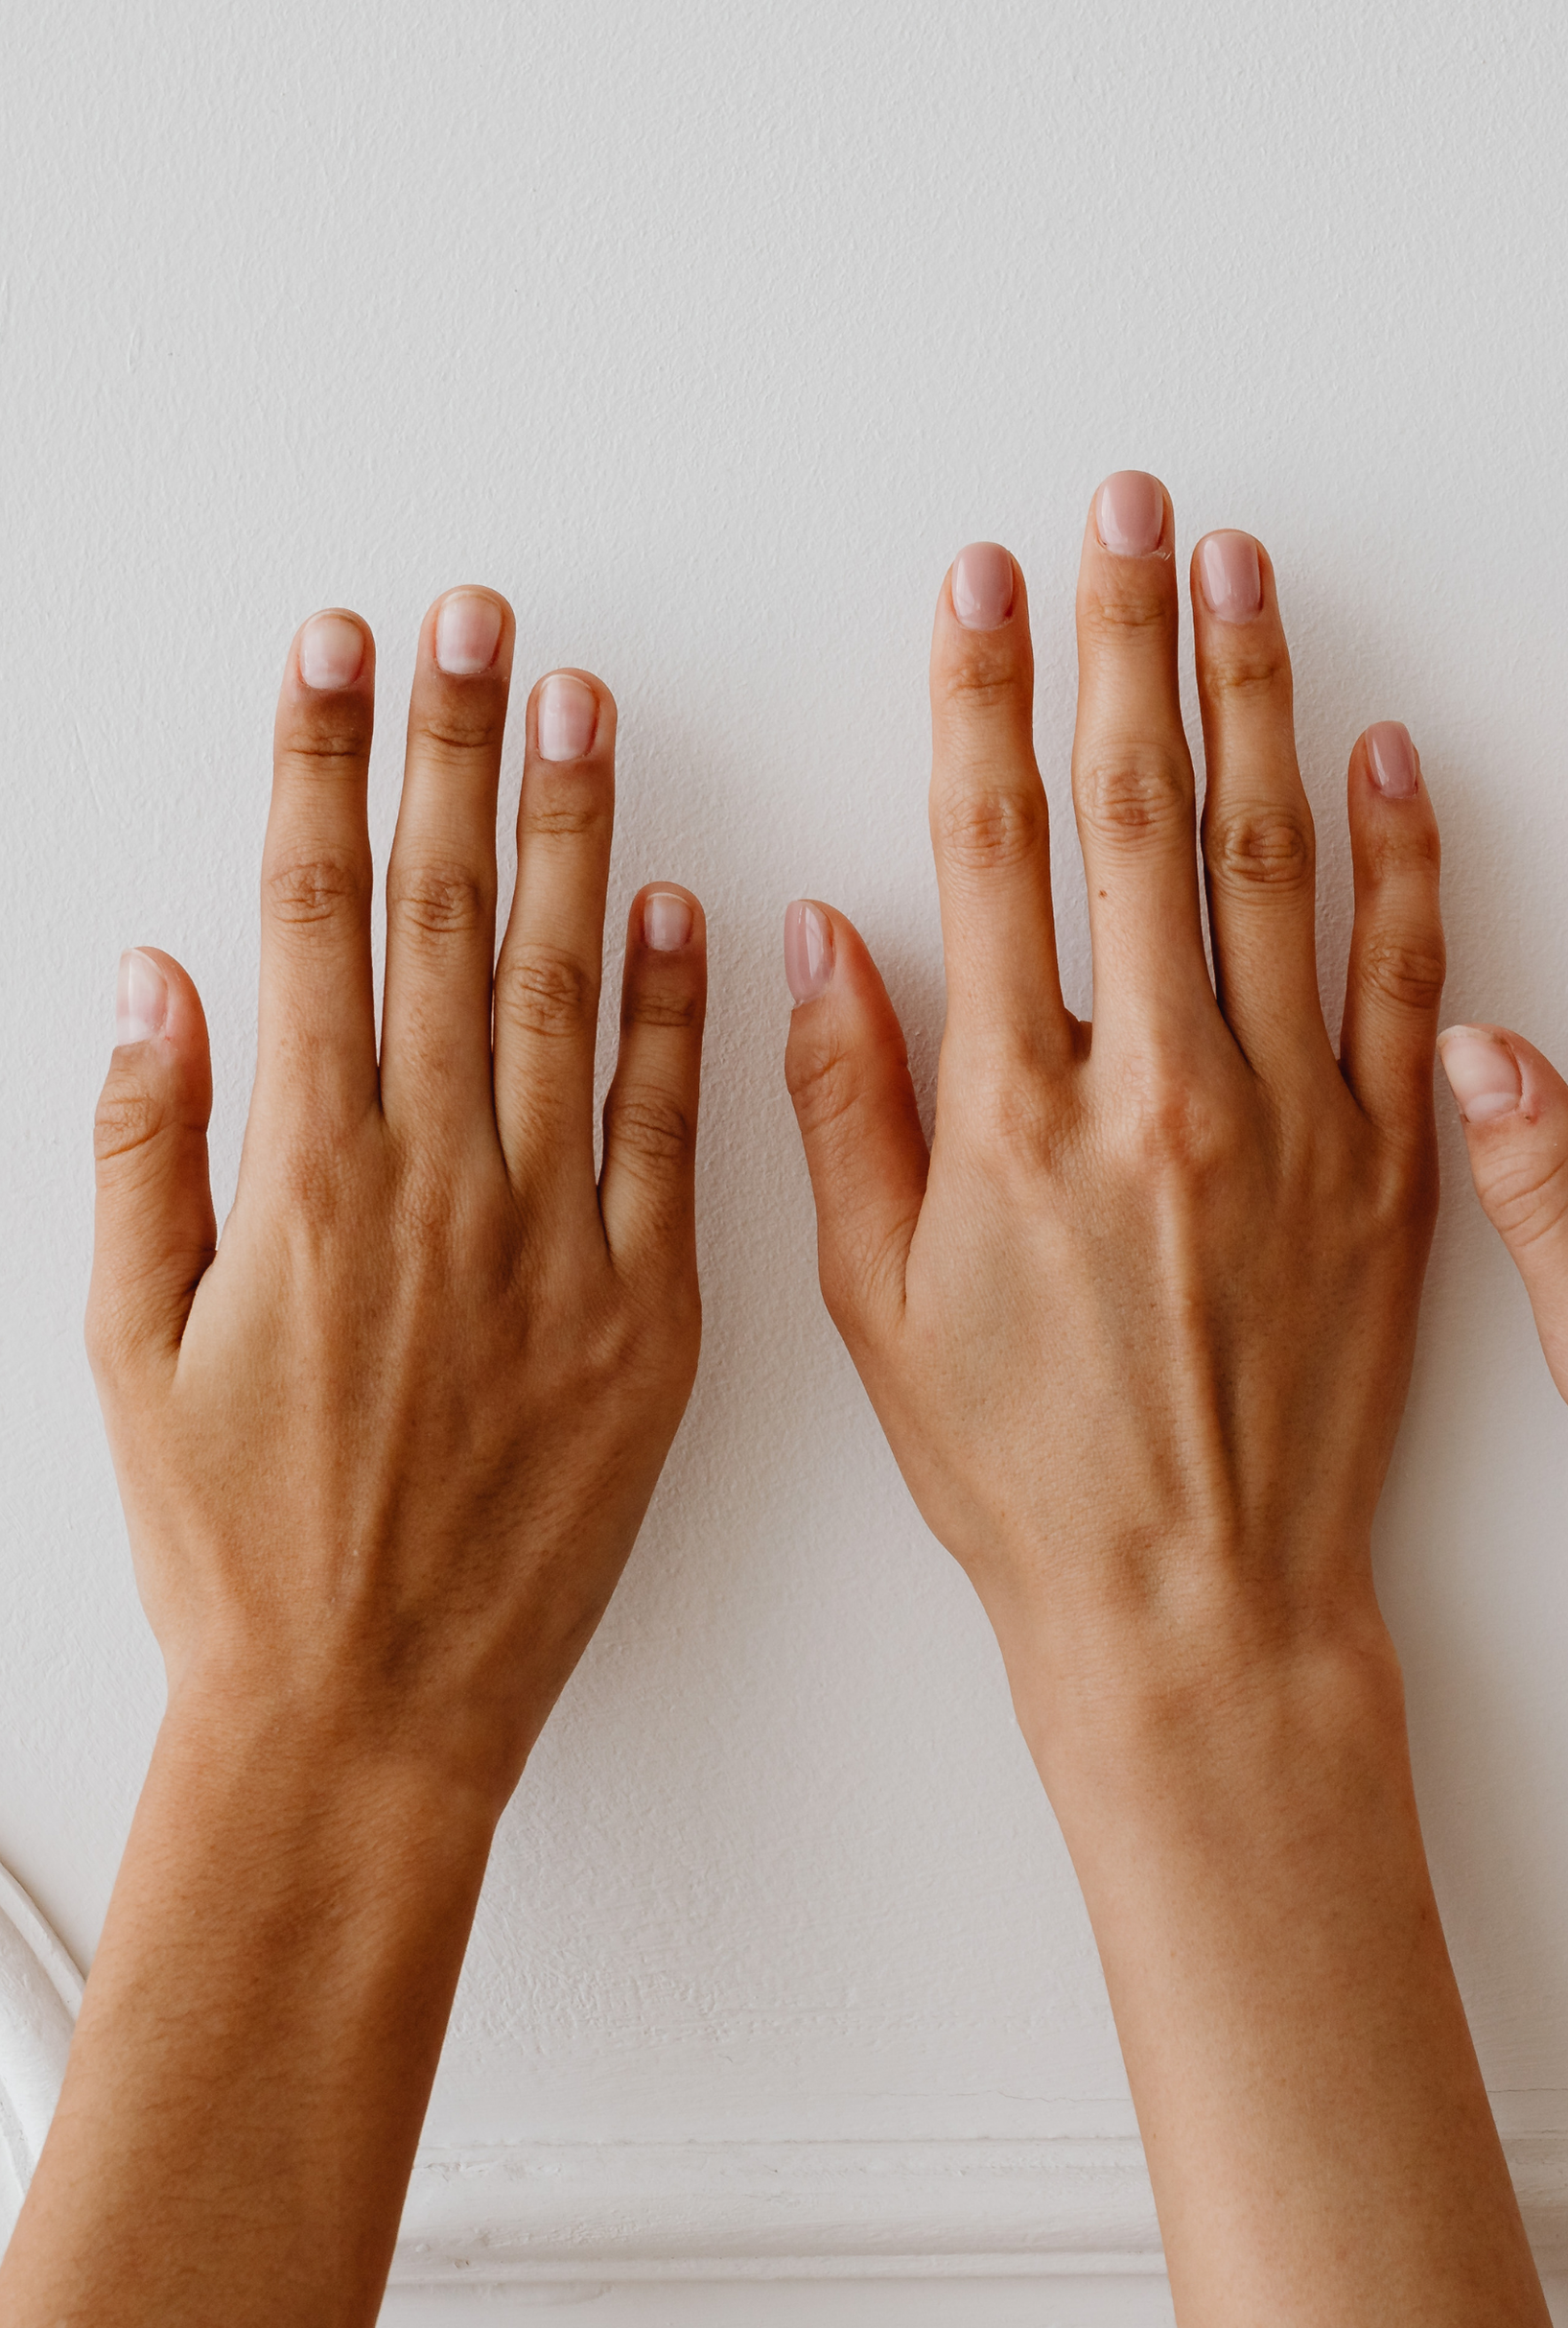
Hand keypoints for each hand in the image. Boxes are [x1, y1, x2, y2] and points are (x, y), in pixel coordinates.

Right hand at [86, 590, 707, 1802]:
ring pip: (567, 991)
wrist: (369, 1706)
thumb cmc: (236, 1545)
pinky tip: (682, 903)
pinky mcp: (647, 1310)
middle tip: (479, 621)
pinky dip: (679, 1014)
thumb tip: (153, 973)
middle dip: (456, 750)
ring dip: (574, 833)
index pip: (314, 913)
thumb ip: (145, 1145)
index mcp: (302, 1174)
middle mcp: (435, 1179)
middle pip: (445, 916)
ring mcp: (555, 1237)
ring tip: (578, 704)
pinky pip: (670, 1134)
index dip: (325, 763)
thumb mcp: (126, 1347)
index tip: (343, 646)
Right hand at [783, 477, 1562, 2327]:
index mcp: (1020, 1118)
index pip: (997, 851)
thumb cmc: (1026, 1473)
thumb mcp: (877, 1308)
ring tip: (1242, 572)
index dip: (984, 696)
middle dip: (1126, 643)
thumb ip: (847, 1107)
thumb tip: (819, 930)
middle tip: (1132, 508)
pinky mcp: (1393, 1169)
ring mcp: (1294, 1123)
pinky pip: (1406, 984)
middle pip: (1142, 819)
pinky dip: (1403, 863)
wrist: (1199, 1601)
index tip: (987, 579)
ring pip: (1277, 867)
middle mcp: (1160, 1092)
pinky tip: (1389, 753)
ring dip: (1258, 702)